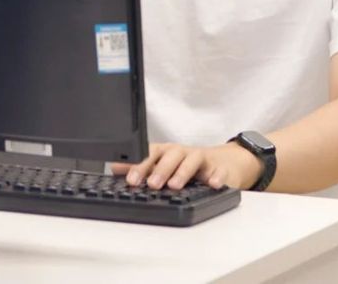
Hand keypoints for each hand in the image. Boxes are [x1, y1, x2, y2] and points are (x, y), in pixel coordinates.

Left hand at [111, 141, 260, 191]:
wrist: (222, 162)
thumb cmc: (186, 165)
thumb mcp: (163, 165)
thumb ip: (141, 167)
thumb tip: (115, 168)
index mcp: (166, 151)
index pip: (150, 154)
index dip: (139, 165)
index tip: (130, 179)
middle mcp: (181, 152)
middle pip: (170, 156)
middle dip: (159, 170)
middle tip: (151, 184)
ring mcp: (200, 158)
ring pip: (191, 160)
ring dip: (182, 172)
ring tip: (174, 186)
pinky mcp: (218, 168)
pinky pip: (218, 170)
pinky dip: (216, 176)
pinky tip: (212, 184)